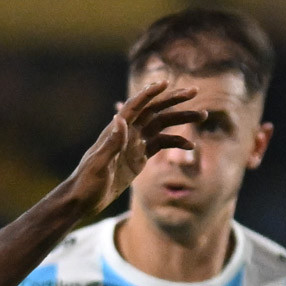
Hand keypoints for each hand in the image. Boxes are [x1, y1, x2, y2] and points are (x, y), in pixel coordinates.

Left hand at [63, 81, 203, 215]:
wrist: (82, 201)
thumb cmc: (85, 183)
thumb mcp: (98, 165)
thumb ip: (111, 143)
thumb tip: (120, 118)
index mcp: (115, 132)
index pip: (135, 107)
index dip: (149, 94)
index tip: (166, 84)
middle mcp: (127, 134)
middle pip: (153, 111)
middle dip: (173, 100)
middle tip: (194, 92)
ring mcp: (134, 145)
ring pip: (161, 126)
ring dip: (181, 120)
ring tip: (203, 116)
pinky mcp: (138, 158)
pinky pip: (161, 145)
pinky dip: (176, 143)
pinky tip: (190, 146)